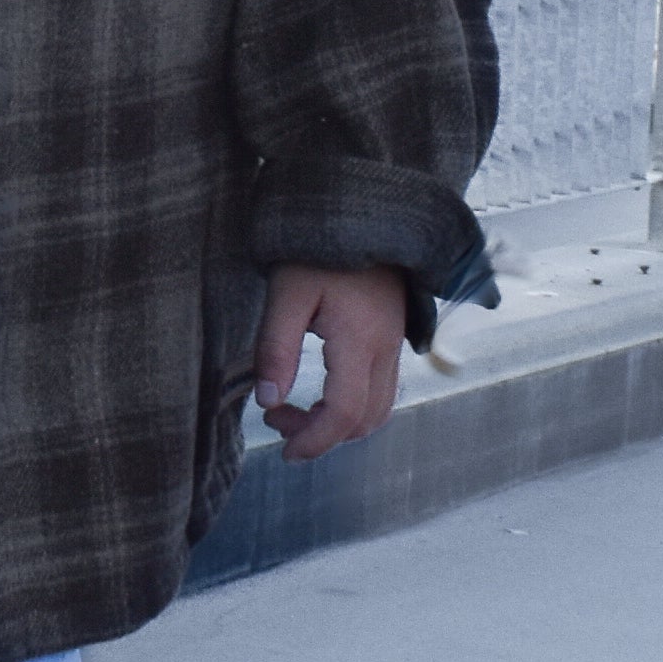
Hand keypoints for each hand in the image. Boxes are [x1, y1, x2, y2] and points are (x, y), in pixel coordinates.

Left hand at [252, 262, 405, 456]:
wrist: (361, 212)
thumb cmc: (317, 248)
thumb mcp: (285, 292)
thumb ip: (275, 348)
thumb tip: (267, 401)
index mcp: (359, 340)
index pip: (343, 413)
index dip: (314, 441)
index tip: (282, 449)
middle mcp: (386, 348)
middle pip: (365, 420)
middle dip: (322, 436)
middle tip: (278, 421)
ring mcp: (395, 344)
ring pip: (379, 409)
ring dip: (339, 425)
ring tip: (295, 411)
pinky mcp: (393, 338)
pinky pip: (382, 390)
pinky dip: (353, 407)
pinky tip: (320, 393)